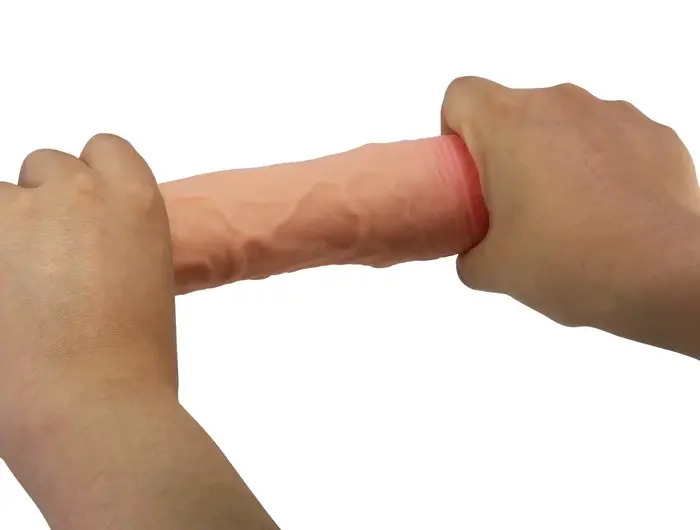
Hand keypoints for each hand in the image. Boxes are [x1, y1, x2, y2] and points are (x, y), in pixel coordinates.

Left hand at [0, 134, 176, 454]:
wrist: (94, 412)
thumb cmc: (134, 364)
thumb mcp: (147, 284)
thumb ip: (114, 245)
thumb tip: (78, 249)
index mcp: (135, 200)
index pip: (105, 150)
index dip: (92, 181)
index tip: (86, 216)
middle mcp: (75, 193)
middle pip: (46, 166)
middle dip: (44, 205)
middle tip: (48, 264)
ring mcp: (14, 217)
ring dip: (5, 231)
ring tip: (17, 292)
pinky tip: (6, 307)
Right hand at [442, 77, 699, 352]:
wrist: (661, 275)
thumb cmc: (571, 261)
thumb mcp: (494, 269)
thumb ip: (470, 253)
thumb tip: (476, 253)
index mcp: (509, 124)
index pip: (461, 95)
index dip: (455, 130)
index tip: (468, 172)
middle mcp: (561, 103)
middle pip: (515, 111)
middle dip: (508, 151)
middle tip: (513, 206)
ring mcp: (613, 113)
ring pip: (565, 124)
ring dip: (557, 157)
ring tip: (567, 214)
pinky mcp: (655, 133)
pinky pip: (612, 139)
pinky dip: (603, 166)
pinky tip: (607, 212)